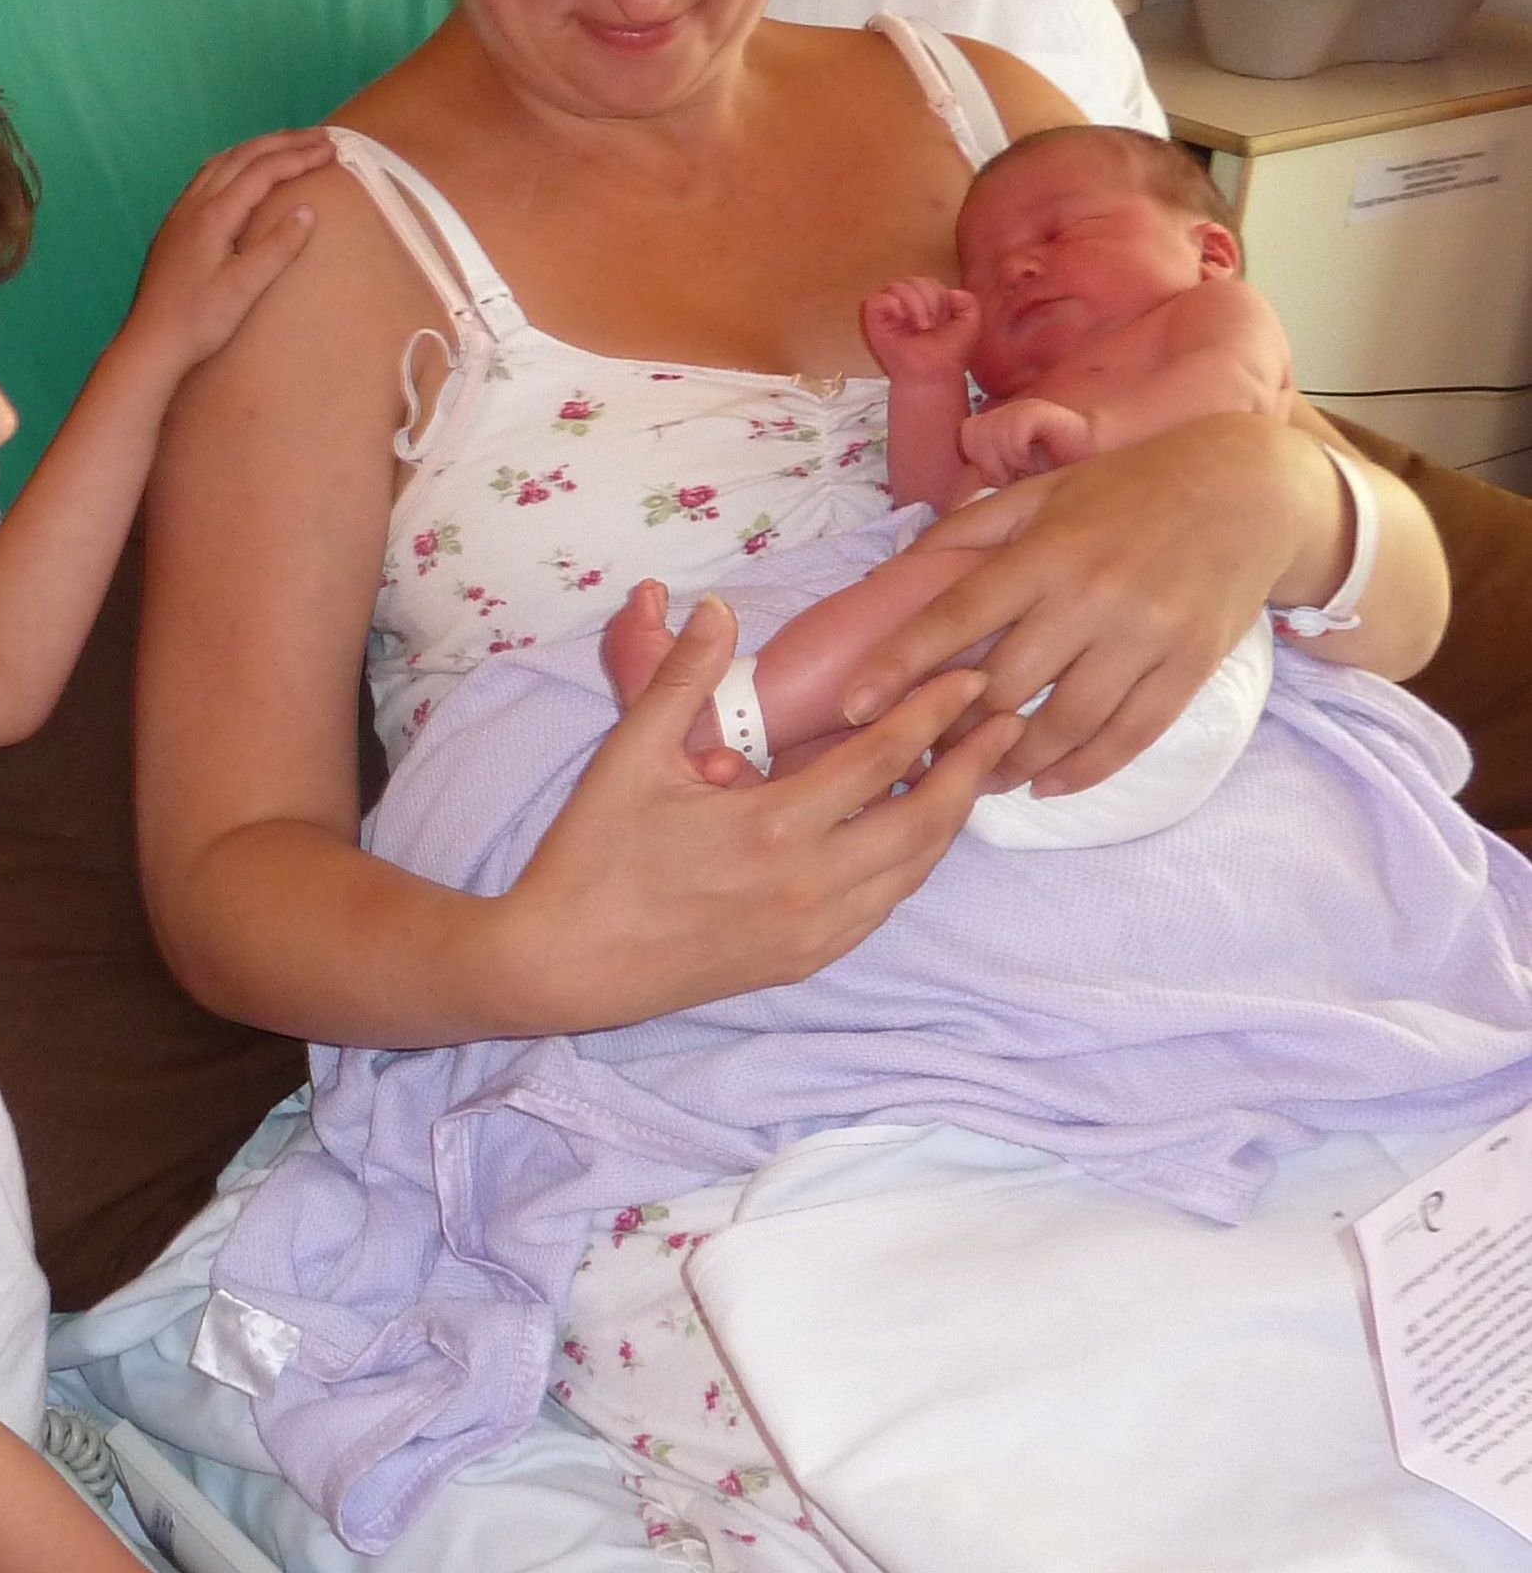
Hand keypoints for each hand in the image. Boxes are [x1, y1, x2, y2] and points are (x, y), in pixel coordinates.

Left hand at [116, 131, 336, 380]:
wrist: (149, 343)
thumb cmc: (198, 322)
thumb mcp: (244, 288)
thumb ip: (277, 247)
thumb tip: (307, 210)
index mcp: (214, 215)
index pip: (263, 171)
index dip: (299, 156)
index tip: (332, 150)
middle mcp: (194, 205)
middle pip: (243, 156)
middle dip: (284, 142)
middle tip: (321, 137)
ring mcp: (181, 214)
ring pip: (222, 162)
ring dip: (258, 148)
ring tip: (288, 144)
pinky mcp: (175, 227)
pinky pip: (208, 176)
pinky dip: (235, 162)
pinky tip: (240, 172)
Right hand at [498, 592, 1023, 1029]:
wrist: (564, 964)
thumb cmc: (591, 856)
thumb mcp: (628, 756)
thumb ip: (681, 678)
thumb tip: (717, 608)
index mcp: (773, 827)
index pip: (880, 759)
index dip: (932, 712)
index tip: (970, 678)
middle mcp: (811, 886)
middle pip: (924, 820)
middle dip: (972, 767)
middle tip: (1008, 722)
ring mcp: (813, 932)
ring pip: (913, 871)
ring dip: (949, 819)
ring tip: (972, 774)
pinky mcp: (803, 961)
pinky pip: (882, 909)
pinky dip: (910, 866)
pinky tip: (911, 836)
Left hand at [839, 413, 1327, 797]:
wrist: (1248, 489)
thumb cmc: (1125, 489)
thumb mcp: (1041, 491)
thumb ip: (965, 530)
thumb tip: (891, 572)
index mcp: (1043, 552)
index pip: (955, 617)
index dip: (899, 665)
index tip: (856, 705)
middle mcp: (1091, 596)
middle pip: (1004, 687)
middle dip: (952, 729)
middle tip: (920, 755)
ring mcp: (1145, 635)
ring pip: (1063, 725)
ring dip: (1012, 764)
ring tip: (981, 781)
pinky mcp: (1190, 666)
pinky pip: (1130, 736)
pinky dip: (1084, 771)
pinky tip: (1048, 784)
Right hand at [860, 276, 979, 381]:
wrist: (935, 375)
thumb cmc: (950, 353)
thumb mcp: (971, 322)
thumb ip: (969, 300)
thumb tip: (950, 291)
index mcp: (925, 303)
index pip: (928, 281)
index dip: (939, 295)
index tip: (944, 319)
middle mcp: (905, 305)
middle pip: (913, 279)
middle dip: (929, 299)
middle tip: (931, 325)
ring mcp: (889, 313)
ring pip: (896, 286)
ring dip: (914, 304)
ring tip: (919, 326)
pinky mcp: (873, 321)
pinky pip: (876, 300)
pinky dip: (892, 305)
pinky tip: (902, 319)